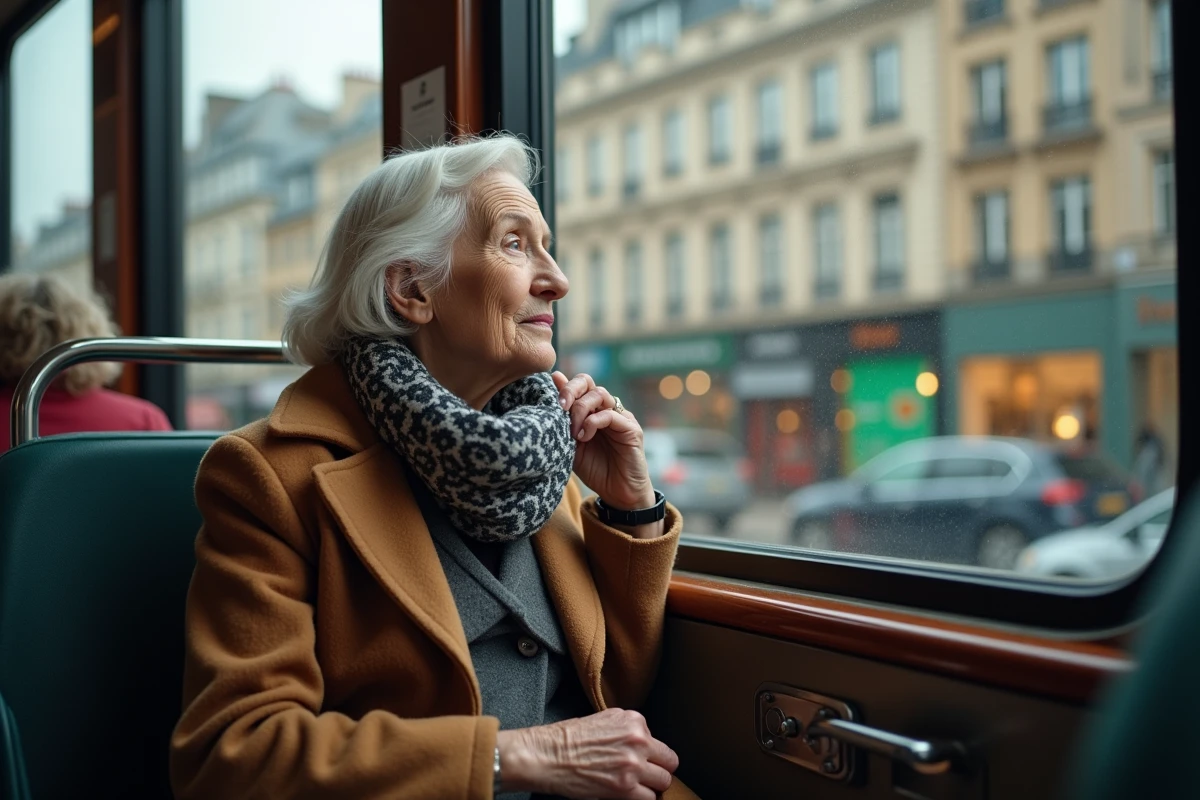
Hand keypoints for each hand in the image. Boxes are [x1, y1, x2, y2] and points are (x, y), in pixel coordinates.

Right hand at [497, 708, 678, 799]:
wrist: (548, 755)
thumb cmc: (568, 738)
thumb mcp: (604, 719)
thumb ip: (628, 729)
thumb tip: (643, 743)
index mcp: (634, 721)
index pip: (659, 742)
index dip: (651, 755)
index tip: (641, 761)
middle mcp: (639, 740)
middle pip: (669, 762)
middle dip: (657, 770)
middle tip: (644, 777)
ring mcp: (634, 764)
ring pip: (663, 782)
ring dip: (651, 786)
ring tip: (636, 788)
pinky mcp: (625, 788)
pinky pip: (650, 799)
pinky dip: (641, 799)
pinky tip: (628, 795)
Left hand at [551, 372, 653, 510]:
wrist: (618, 494)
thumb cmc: (595, 469)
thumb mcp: (571, 445)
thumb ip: (563, 421)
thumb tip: (552, 390)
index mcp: (592, 410)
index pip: (579, 384)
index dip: (564, 386)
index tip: (552, 400)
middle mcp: (606, 409)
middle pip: (588, 382)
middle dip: (570, 391)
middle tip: (561, 407)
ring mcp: (620, 417)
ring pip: (599, 394)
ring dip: (580, 409)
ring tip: (573, 431)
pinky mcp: (631, 429)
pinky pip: (610, 415)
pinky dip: (593, 423)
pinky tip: (584, 437)